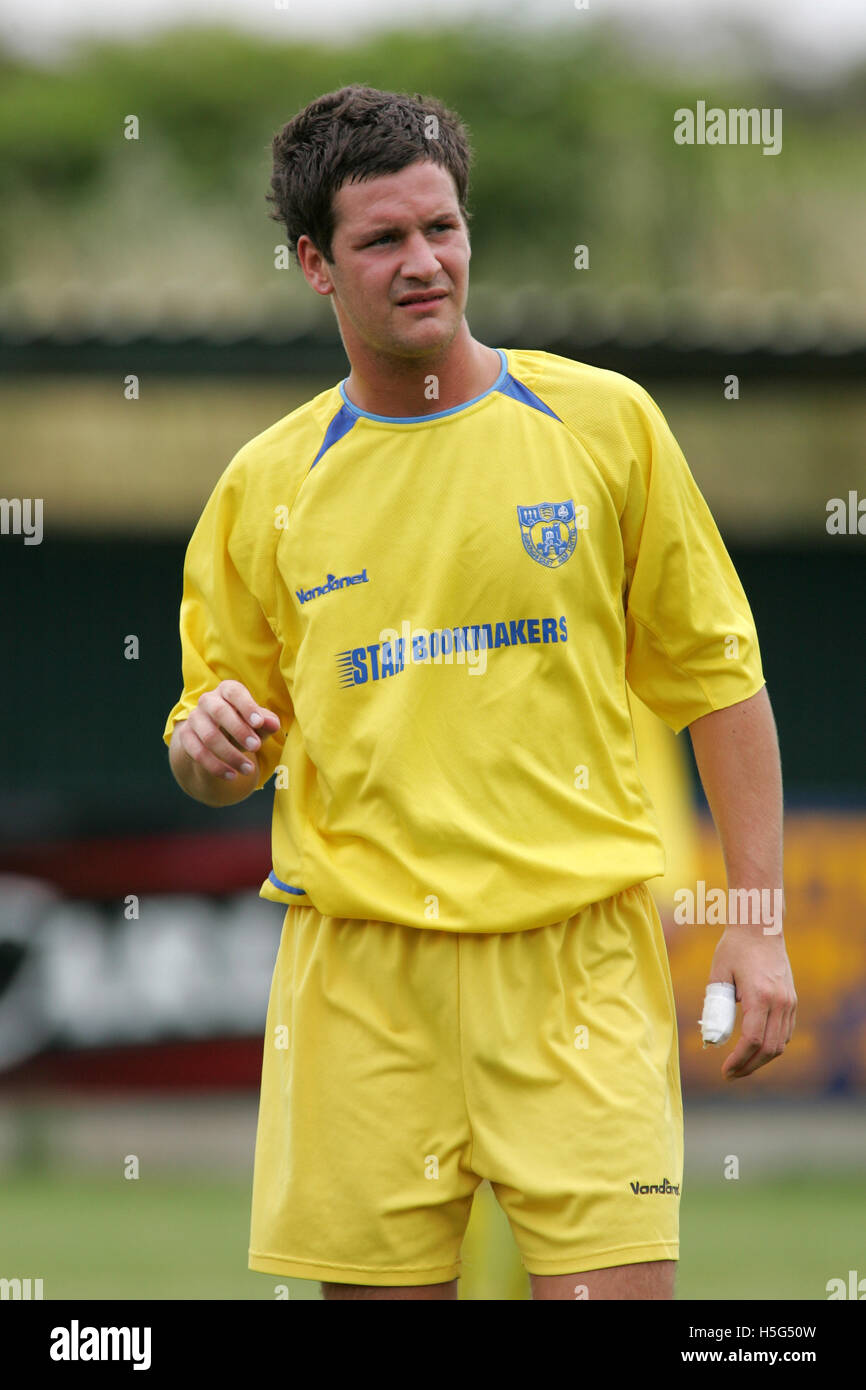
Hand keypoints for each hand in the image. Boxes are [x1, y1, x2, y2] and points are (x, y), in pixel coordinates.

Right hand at [176, 679, 280, 780]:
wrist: (217, 740)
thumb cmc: (243, 725)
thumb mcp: (257, 723)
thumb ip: (266, 722)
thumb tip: (273, 724)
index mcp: (227, 690)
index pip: (234, 692)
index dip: (246, 706)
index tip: (259, 723)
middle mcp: (207, 700)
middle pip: (219, 712)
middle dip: (239, 730)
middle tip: (256, 747)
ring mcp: (194, 718)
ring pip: (209, 736)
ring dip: (230, 755)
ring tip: (248, 769)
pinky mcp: (186, 736)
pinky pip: (198, 753)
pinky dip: (216, 767)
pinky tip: (232, 775)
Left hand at [707, 926, 796, 1079]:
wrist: (761, 926)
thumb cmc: (734, 947)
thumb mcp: (718, 974)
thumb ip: (716, 1006)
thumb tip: (713, 1036)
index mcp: (760, 995)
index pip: (753, 1040)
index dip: (739, 1060)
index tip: (725, 1070)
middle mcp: (780, 1002)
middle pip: (770, 1048)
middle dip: (749, 1066)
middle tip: (730, 1074)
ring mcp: (790, 1002)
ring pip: (780, 1043)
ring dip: (761, 1059)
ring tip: (740, 1065)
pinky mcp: (792, 1000)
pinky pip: (785, 1032)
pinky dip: (771, 1045)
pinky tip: (755, 1048)